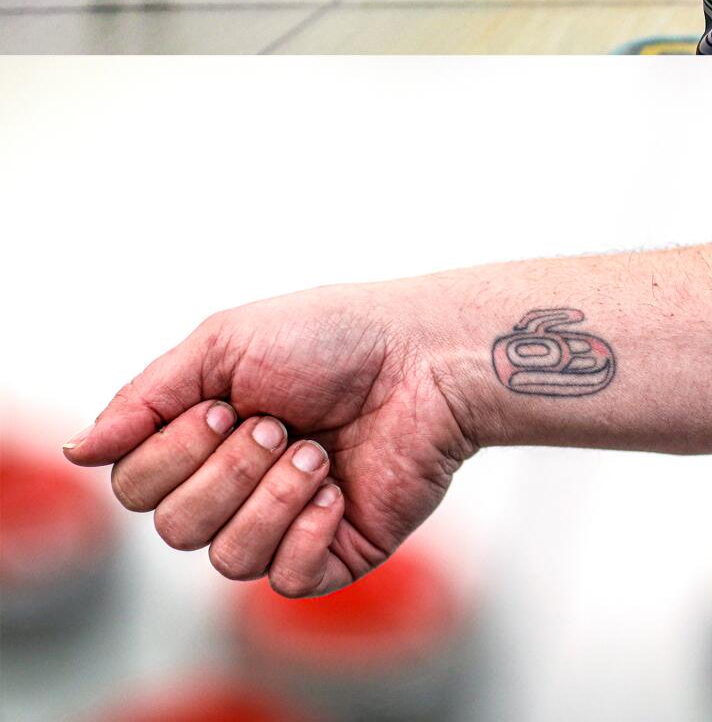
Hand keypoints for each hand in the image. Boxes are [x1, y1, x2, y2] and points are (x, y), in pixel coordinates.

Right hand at [62, 282, 475, 597]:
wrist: (427, 357)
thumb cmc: (338, 337)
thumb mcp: (226, 342)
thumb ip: (147, 397)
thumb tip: (77, 450)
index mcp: (204, 440)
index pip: (134, 486)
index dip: (173, 451)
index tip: (226, 402)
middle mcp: (237, 487)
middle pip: (173, 527)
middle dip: (227, 469)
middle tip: (281, 422)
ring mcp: (285, 523)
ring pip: (224, 559)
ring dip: (271, 495)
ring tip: (317, 451)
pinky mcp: (333, 554)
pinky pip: (284, 582)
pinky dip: (305, 532)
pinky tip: (337, 492)